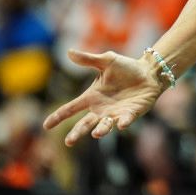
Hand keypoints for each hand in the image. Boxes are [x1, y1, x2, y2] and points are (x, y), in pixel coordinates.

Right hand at [42, 49, 164, 145]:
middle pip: (85, 123)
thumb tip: (69, 52)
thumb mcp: (107, 61)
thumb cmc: (126, 68)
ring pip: (104, 126)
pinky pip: (125, 120)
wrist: (149, 73)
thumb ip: (88, 59)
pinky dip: (123, 123)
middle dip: (77, 132)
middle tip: (69, 142)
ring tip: (96, 134)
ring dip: (101, 130)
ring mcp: (116, 113)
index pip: (71, 108)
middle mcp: (101, 109)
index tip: (46, 125)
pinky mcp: (131, 114)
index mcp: (92, 97)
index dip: (59, 116)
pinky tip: (121, 124)